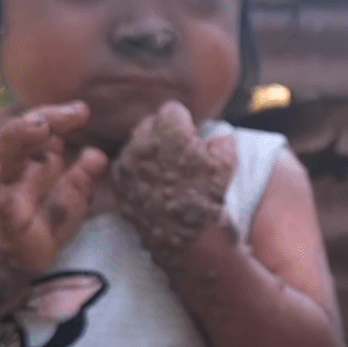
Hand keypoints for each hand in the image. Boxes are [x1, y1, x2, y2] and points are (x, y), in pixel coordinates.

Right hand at [0, 102, 108, 271]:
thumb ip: (85, 175)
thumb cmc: (53, 214)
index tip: (82, 111)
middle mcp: (17, 163)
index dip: (59, 116)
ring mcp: (5, 183)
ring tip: (37, 126)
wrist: (32, 252)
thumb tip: (98, 155)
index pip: (43, 124)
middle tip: (55, 118)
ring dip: (17, 135)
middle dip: (38, 119)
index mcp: (37, 154)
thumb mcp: (77, 194)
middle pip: (20, 131)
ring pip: (2, 153)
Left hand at [112, 101, 237, 261]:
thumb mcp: (227, 161)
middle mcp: (142, 142)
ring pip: (136, 144)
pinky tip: (152, 184)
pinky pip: (125, 166)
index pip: (172, 109)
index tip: (192, 137)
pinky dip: (136, 171)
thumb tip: (215, 138)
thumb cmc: (209, 197)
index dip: (185, 123)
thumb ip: (220, 140)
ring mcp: (127, 163)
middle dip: (164, 134)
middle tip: (179, 154)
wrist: (188, 237)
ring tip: (166, 171)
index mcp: (168, 130)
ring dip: (149, 151)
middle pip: (150, 123)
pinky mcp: (120, 184)